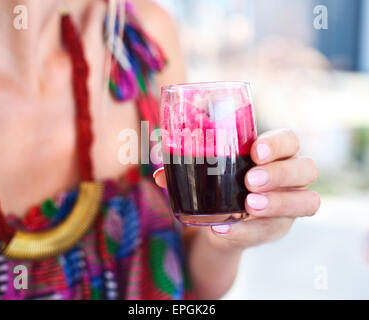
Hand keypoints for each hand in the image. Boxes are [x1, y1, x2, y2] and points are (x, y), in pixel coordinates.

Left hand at [153, 129, 320, 250]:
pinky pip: (273, 232)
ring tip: (248, 206)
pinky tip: (223, 229)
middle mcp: (289, 178)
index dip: (278, 143)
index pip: (290, 140)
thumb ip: (182, 168)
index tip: (255, 151)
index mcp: (273, 154)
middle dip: (280, 174)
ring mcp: (288, 204)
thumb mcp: (203, 172)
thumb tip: (159, 172)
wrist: (219, 222)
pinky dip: (247, 232)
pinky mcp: (276, 229)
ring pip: (307, 201)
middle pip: (306, 168)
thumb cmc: (216, 185)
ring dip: (278, 203)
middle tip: (250, 181)